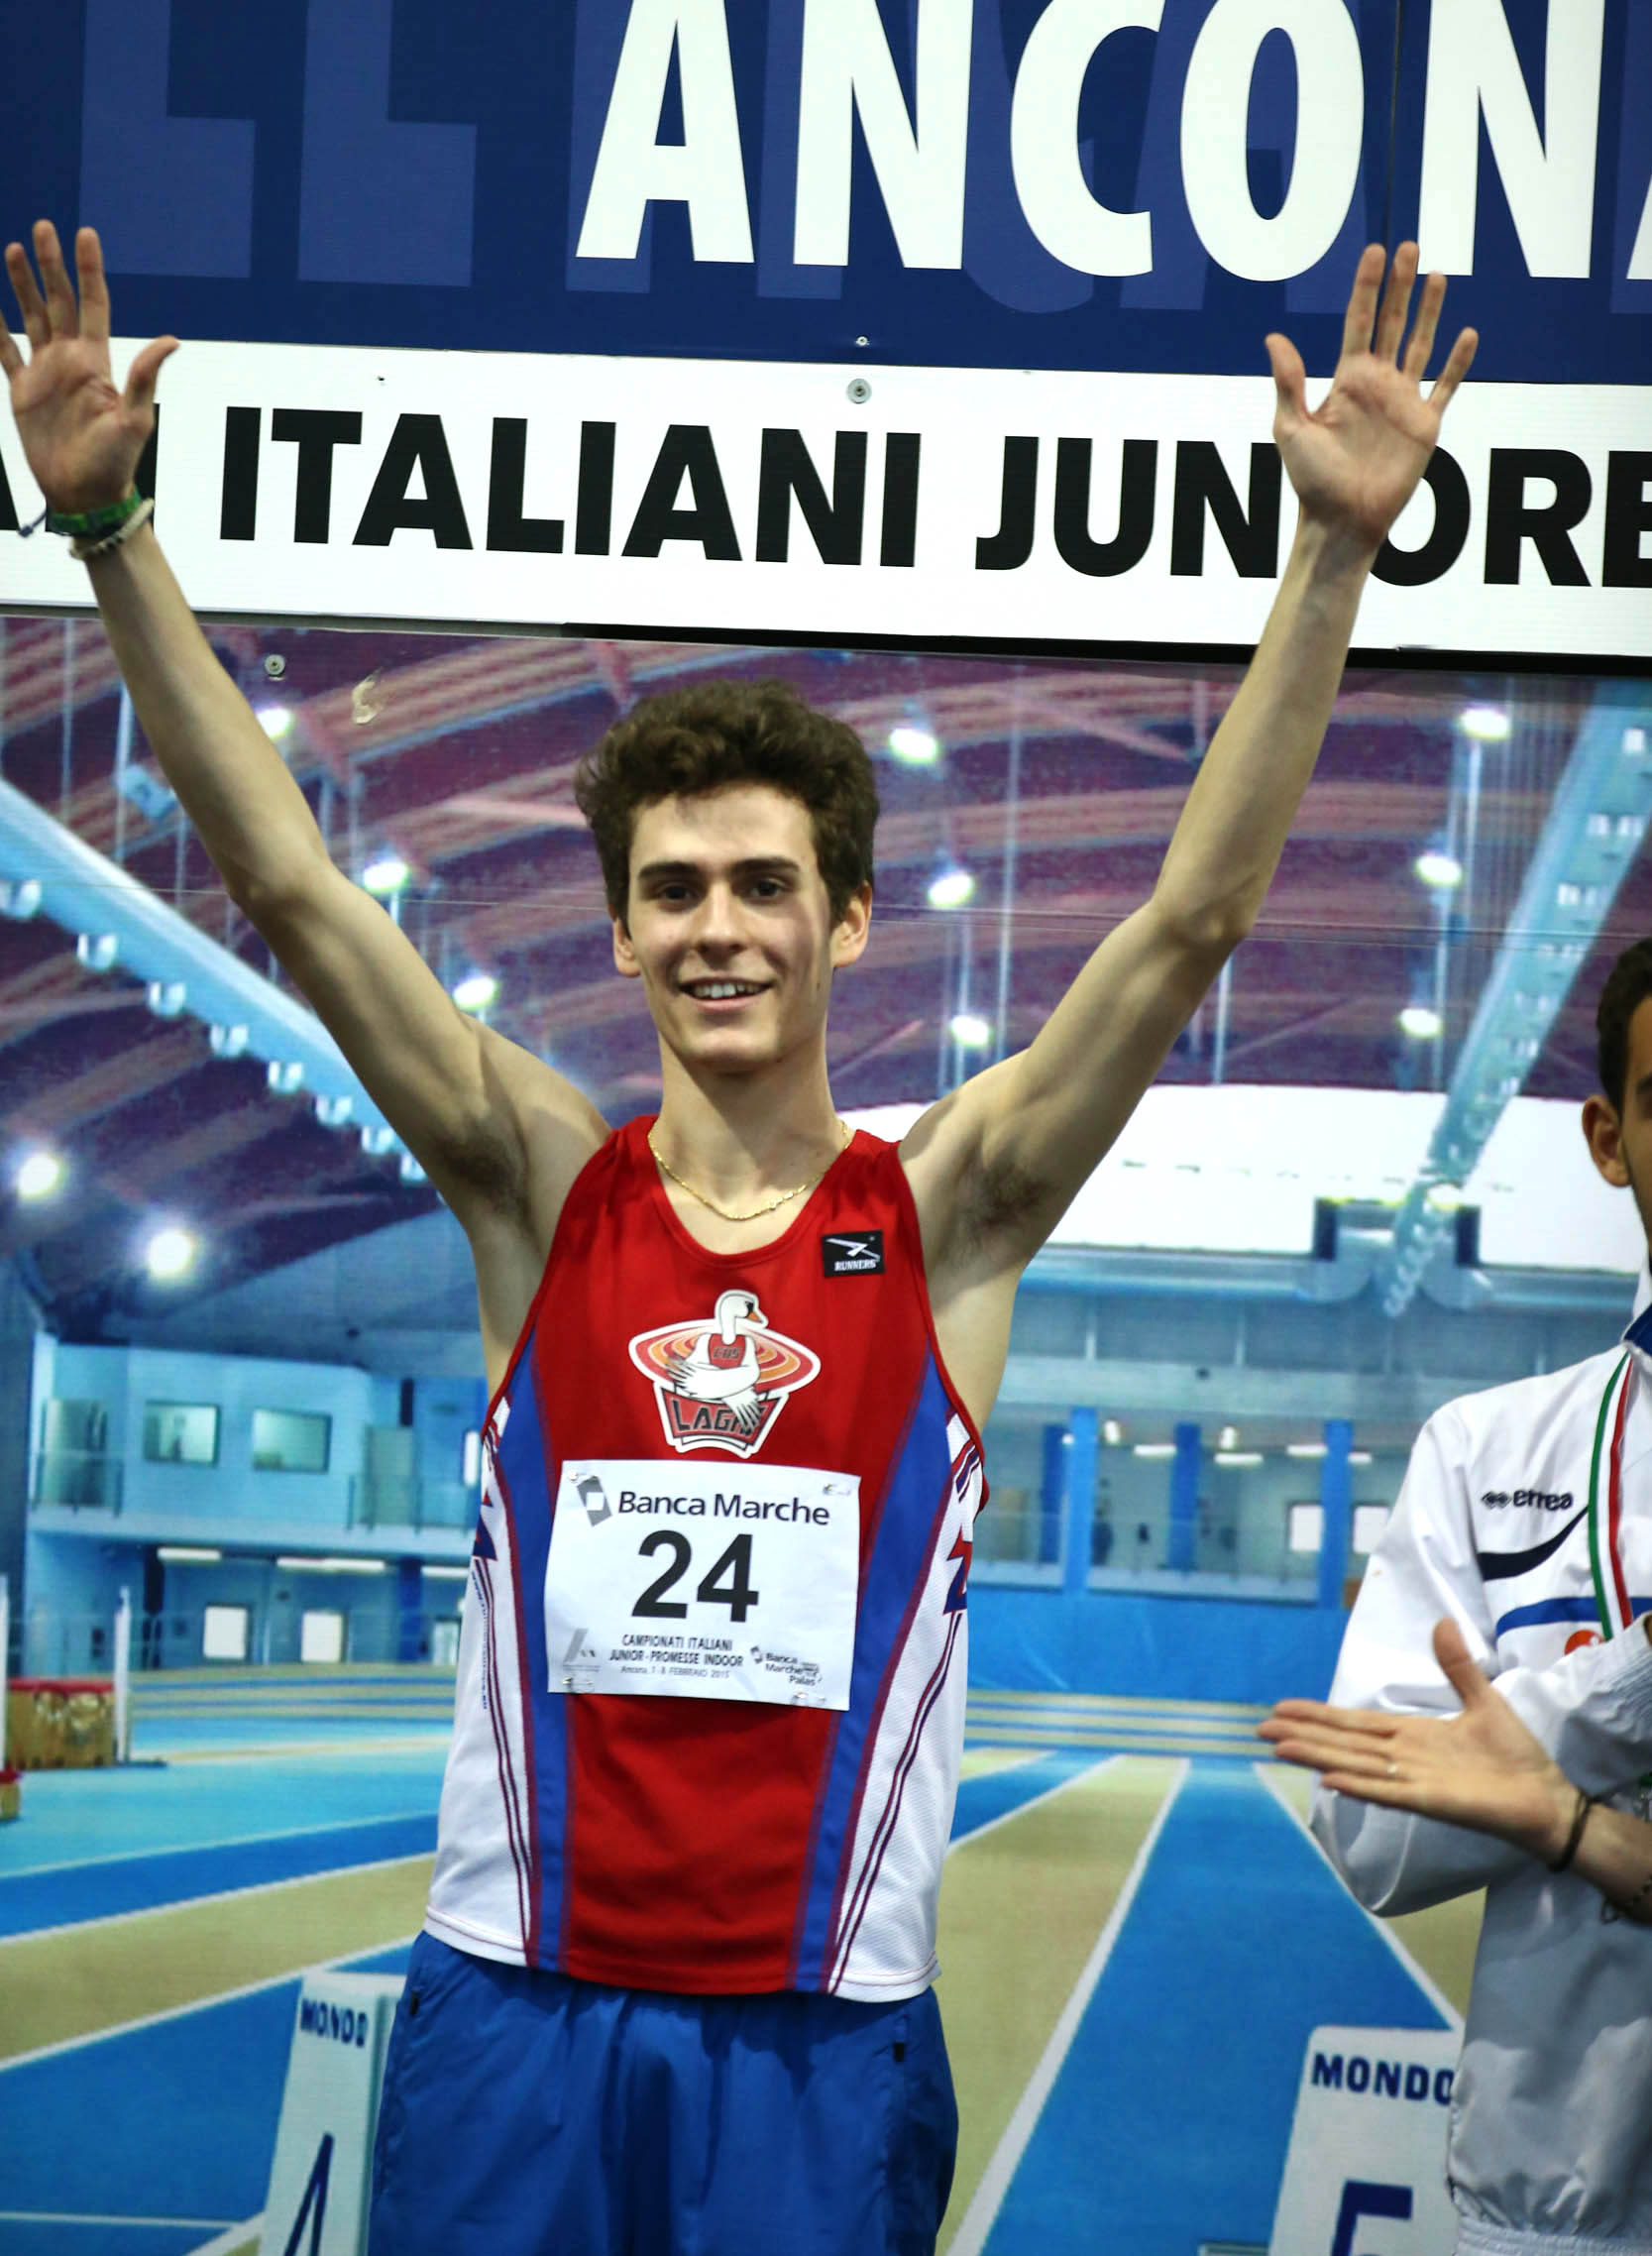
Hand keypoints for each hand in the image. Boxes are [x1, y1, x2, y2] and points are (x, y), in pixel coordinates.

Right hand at [0, 221, 175, 515]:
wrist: (84, 495)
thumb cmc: (115, 462)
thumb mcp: (135, 419)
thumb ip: (145, 376)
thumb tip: (171, 339)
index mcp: (97, 361)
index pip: (93, 303)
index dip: (89, 269)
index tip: (85, 234)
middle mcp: (70, 359)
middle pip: (59, 300)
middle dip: (51, 264)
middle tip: (42, 227)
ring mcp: (45, 372)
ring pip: (32, 316)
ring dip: (23, 284)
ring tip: (12, 248)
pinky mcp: (23, 391)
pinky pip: (5, 350)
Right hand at [1259, 1617, 1574, 1862]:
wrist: (1545, 1795)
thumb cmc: (1514, 1755)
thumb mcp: (1483, 1700)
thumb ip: (1457, 1666)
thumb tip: (1442, 1622)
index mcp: (1411, 1735)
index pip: (1354, 1723)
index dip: (1318, 1715)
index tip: (1282, 1708)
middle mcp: (1402, 1758)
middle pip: (1343, 1742)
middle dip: (1303, 1734)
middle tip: (1260, 1729)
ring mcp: (1413, 1781)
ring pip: (1354, 1765)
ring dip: (1317, 1756)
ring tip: (1280, 1747)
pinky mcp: (1431, 1801)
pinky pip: (1387, 1792)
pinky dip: (1359, 1786)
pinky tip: (1329, 1779)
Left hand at [1266, 242, 1476, 559]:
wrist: (1342, 520)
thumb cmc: (1312, 480)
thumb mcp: (1292, 429)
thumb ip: (1289, 384)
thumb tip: (1273, 338)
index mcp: (1347, 379)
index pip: (1359, 321)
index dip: (1367, 287)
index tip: (1375, 251)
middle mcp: (1377, 383)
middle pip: (1391, 322)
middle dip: (1399, 285)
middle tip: (1408, 246)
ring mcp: (1403, 401)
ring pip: (1421, 344)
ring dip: (1430, 311)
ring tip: (1437, 275)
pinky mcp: (1425, 424)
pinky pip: (1446, 387)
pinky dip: (1459, 363)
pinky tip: (1467, 334)